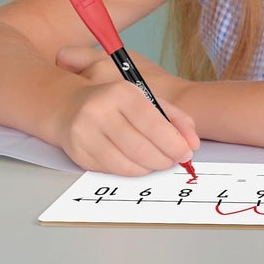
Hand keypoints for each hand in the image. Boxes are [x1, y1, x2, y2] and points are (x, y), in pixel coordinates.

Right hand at [53, 47, 199, 175]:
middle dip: (164, 159)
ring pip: (126, 163)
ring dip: (149, 168)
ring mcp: (86, 133)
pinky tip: (139, 165)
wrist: (70, 106)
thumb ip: (173, 117)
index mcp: (121, 92)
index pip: (153, 122)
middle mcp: (100, 111)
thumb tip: (193, 142)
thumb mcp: (145, 99)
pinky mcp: (79, 153)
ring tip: (159, 162)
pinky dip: (132, 171)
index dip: (173, 142)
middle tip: (174, 161)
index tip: (186, 152)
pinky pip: (112, 171)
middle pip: (140, 147)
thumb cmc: (115, 103)